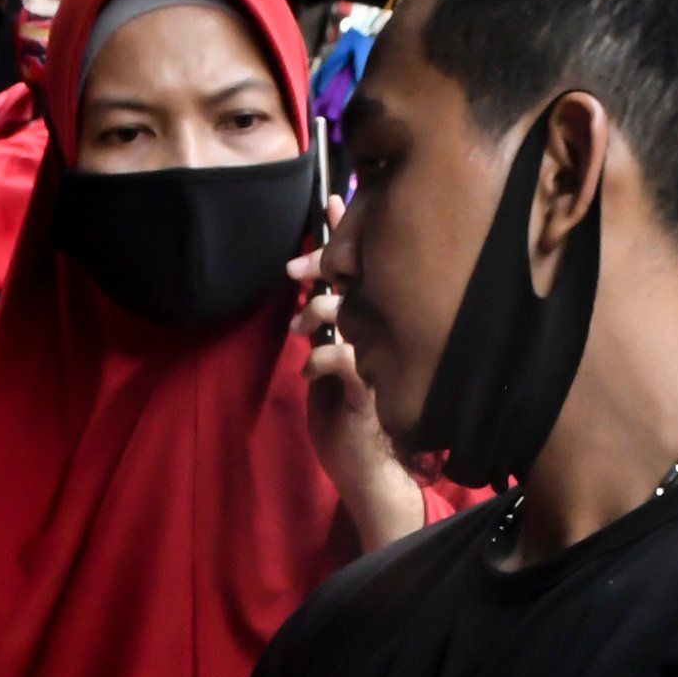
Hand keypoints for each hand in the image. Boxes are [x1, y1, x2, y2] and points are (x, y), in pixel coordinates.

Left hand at [292, 204, 423, 545]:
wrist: (368, 474)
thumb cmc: (349, 427)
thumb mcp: (331, 374)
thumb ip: (326, 338)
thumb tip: (308, 313)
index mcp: (374, 327)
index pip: (362, 273)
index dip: (348, 239)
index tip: (335, 202)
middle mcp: (382, 336)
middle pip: (357, 280)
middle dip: (322, 268)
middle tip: (295, 272)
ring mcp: (379, 358)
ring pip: (349, 311)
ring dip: (316, 315)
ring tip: (297, 333)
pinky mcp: (370, 387)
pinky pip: (342, 356)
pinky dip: (320, 359)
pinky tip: (309, 373)